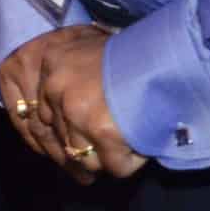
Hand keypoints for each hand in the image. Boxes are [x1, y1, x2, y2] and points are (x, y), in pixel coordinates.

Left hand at [0, 25, 147, 182]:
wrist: (164, 54)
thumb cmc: (133, 51)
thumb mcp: (91, 43)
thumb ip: (72, 67)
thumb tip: (59, 100)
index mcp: (50, 62)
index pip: (45, 114)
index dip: (72, 124)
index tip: (94, 122)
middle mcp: (56, 88)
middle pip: (64, 138)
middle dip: (90, 143)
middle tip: (116, 133)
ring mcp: (76, 112)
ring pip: (85, 158)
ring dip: (109, 154)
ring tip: (131, 136)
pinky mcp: (101, 133)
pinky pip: (113, 166)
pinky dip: (130, 162)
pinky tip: (142, 143)